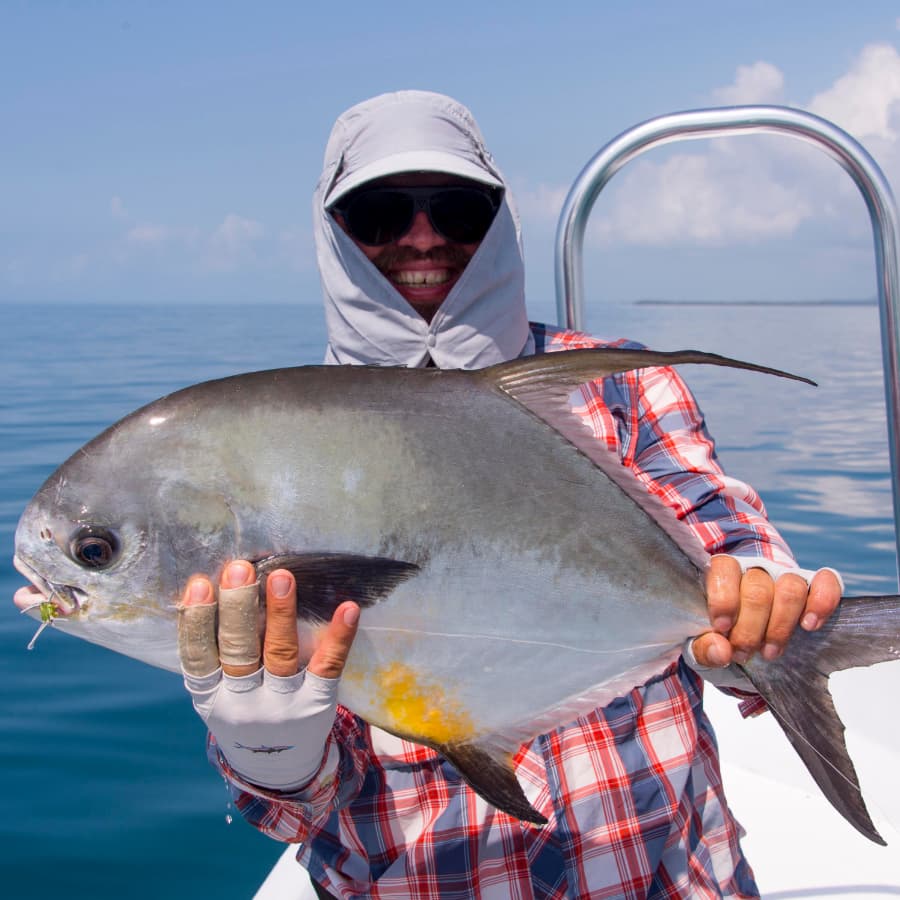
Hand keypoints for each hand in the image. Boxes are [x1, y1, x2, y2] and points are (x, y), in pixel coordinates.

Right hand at [178, 560, 359, 788]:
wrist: (278, 768)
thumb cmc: (244, 710)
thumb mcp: (218, 693)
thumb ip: (218, 653)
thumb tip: (219, 588)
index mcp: (210, 697)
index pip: (198, 656)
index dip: (197, 620)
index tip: (199, 583)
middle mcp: (243, 702)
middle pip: (238, 650)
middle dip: (237, 607)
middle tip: (240, 569)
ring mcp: (282, 703)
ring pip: (279, 653)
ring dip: (281, 613)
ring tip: (282, 577)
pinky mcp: (316, 702)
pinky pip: (327, 666)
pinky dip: (338, 637)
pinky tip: (347, 609)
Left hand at [692, 555, 841, 667]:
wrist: (746, 634)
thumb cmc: (720, 635)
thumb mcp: (702, 643)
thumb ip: (703, 648)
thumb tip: (722, 652)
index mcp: (722, 572)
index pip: (725, 568)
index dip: (725, 599)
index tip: (723, 628)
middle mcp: (756, 568)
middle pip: (758, 590)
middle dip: (750, 629)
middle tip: (743, 653)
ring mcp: (786, 576)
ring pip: (790, 588)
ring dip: (780, 627)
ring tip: (769, 652)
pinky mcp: (814, 586)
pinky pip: (826, 582)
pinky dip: (822, 602)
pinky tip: (809, 625)